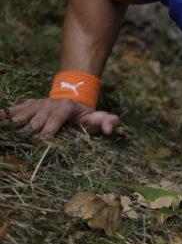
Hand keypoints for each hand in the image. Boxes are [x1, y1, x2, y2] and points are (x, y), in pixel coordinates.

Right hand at [3, 97, 120, 140]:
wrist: (72, 96)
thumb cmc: (85, 114)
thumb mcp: (98, 117)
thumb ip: (108, 122)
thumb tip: (110, 130)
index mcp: (65, 108)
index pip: (55, 120)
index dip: (49, 131)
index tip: (43, 142)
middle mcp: (48, 105)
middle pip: (35, 121)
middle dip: (28, 134)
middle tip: (20, 147)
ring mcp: (36, 105)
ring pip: (21, 116)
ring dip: (11, 127)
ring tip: (6, 138)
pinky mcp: (27, 105)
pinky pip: (13, 111)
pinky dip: (3, 117)